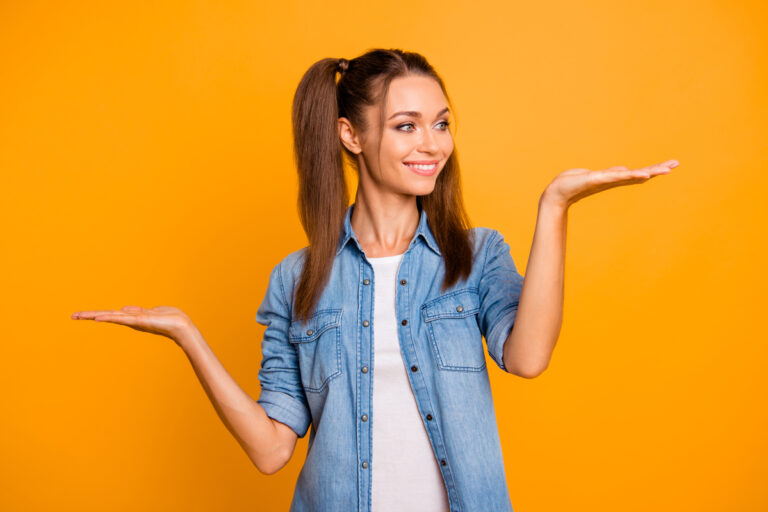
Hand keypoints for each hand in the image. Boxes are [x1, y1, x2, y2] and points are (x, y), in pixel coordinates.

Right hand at [71, 305, 195, 345]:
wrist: (181, 327)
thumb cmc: (170, 319)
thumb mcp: (151, 312)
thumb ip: (137, 311)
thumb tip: (123, 309)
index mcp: (133, 317)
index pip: (112, 314)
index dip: (97, 314)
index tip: (83, 315)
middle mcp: (131, 320)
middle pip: (107, 316)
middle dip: (90, 315)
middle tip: (72, 316)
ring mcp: (134, 321)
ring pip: (110, 317)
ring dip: (94, 315)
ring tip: (79, 315)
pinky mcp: (139, 322)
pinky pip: (121, 319)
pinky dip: (109, 318)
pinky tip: (98, 318)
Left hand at [543, 159, 678, 207]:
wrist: (558, 192)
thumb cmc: (574, 183)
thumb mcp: (596, 175)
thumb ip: (611, 173)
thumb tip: (624, 170)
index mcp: (614, 178)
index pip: (638, 172)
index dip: (653, 169)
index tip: (670, 165)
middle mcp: (613, 180)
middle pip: (640, 173)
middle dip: (658, 169)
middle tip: (676, 164)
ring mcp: (607, 180)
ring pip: (633, 175)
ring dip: (650, 171)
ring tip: (666, 170)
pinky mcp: (598, 179)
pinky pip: (618, 176)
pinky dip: (631, 175)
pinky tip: (643, 174)